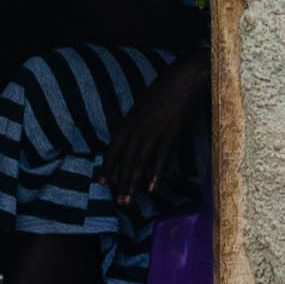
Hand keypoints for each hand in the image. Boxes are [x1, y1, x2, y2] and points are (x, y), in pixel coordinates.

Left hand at [107, 58, 208, 199]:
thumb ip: (133, 124)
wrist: (183, 80)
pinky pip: (160, 159)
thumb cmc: (162, 91)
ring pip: (140, 164)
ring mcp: (153, 135)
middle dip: (121, 183)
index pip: (112, 150)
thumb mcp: (140, 106)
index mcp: (127, 123)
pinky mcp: (170, 136)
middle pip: (125, 162)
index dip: (107, 168)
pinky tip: (152, 188)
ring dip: (134, 184)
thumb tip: (128, 138)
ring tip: (129, 201)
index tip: (101, 183)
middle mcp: (137, 131)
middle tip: (118, 203)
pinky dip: (155, 174)